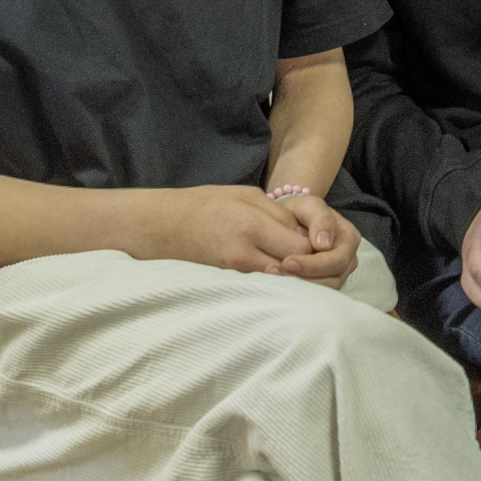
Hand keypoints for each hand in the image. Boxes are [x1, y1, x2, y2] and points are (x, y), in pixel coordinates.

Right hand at [141, 185, 320, 274]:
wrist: (163, 226)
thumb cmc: (206, 204)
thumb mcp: (247, 195)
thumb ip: (279, 215)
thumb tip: (306, 234)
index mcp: (252, 225)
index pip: (302, 247)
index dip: (316, 246)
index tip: (317, 241)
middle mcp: (245, 253)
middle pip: (295, 269)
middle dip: (309, 264)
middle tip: (313, 255)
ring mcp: (235, 271)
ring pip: (280, 282)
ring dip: (293, 274)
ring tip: (296, 263)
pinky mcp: (228, 282)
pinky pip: (262, 285)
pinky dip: (274, 281)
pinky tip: (277, 272)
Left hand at [269, 188, 362, 288]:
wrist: (290, 218)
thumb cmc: (300, 211)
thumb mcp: (309, 205)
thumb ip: (320, 218)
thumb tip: (324, 245)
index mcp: (349, 238)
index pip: (337, 260)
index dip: (313, 264)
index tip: (286, 261)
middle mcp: (347, 258)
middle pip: (332, 279)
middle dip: (303, 277)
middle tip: (274, 271)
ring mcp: (337, 273)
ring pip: (323, 291)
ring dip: (297, 286)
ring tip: (271, 275)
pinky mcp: (323, 283)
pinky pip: (313, 294)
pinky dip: (296, 291)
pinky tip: (277, 282)